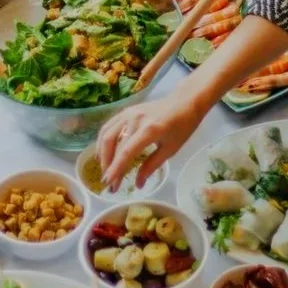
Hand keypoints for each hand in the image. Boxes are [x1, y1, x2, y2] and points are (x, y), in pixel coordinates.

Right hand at [94, 93, 210, 189]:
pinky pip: (108, 126)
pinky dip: (102, 140)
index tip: (109, 184)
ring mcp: (128, 113)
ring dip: (102, 153)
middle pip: (112, 143)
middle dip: (107, 165)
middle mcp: (135, 119)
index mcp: (149, 130)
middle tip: (108, 183)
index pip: (126, 152)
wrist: (185, 102)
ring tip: (104, 169)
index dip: (115, 169)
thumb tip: (137, 185)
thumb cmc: (182, 127)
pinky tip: (103, 152)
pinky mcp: (126, 111)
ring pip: (106, 134)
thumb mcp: (170, 150)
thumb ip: (151, 166)